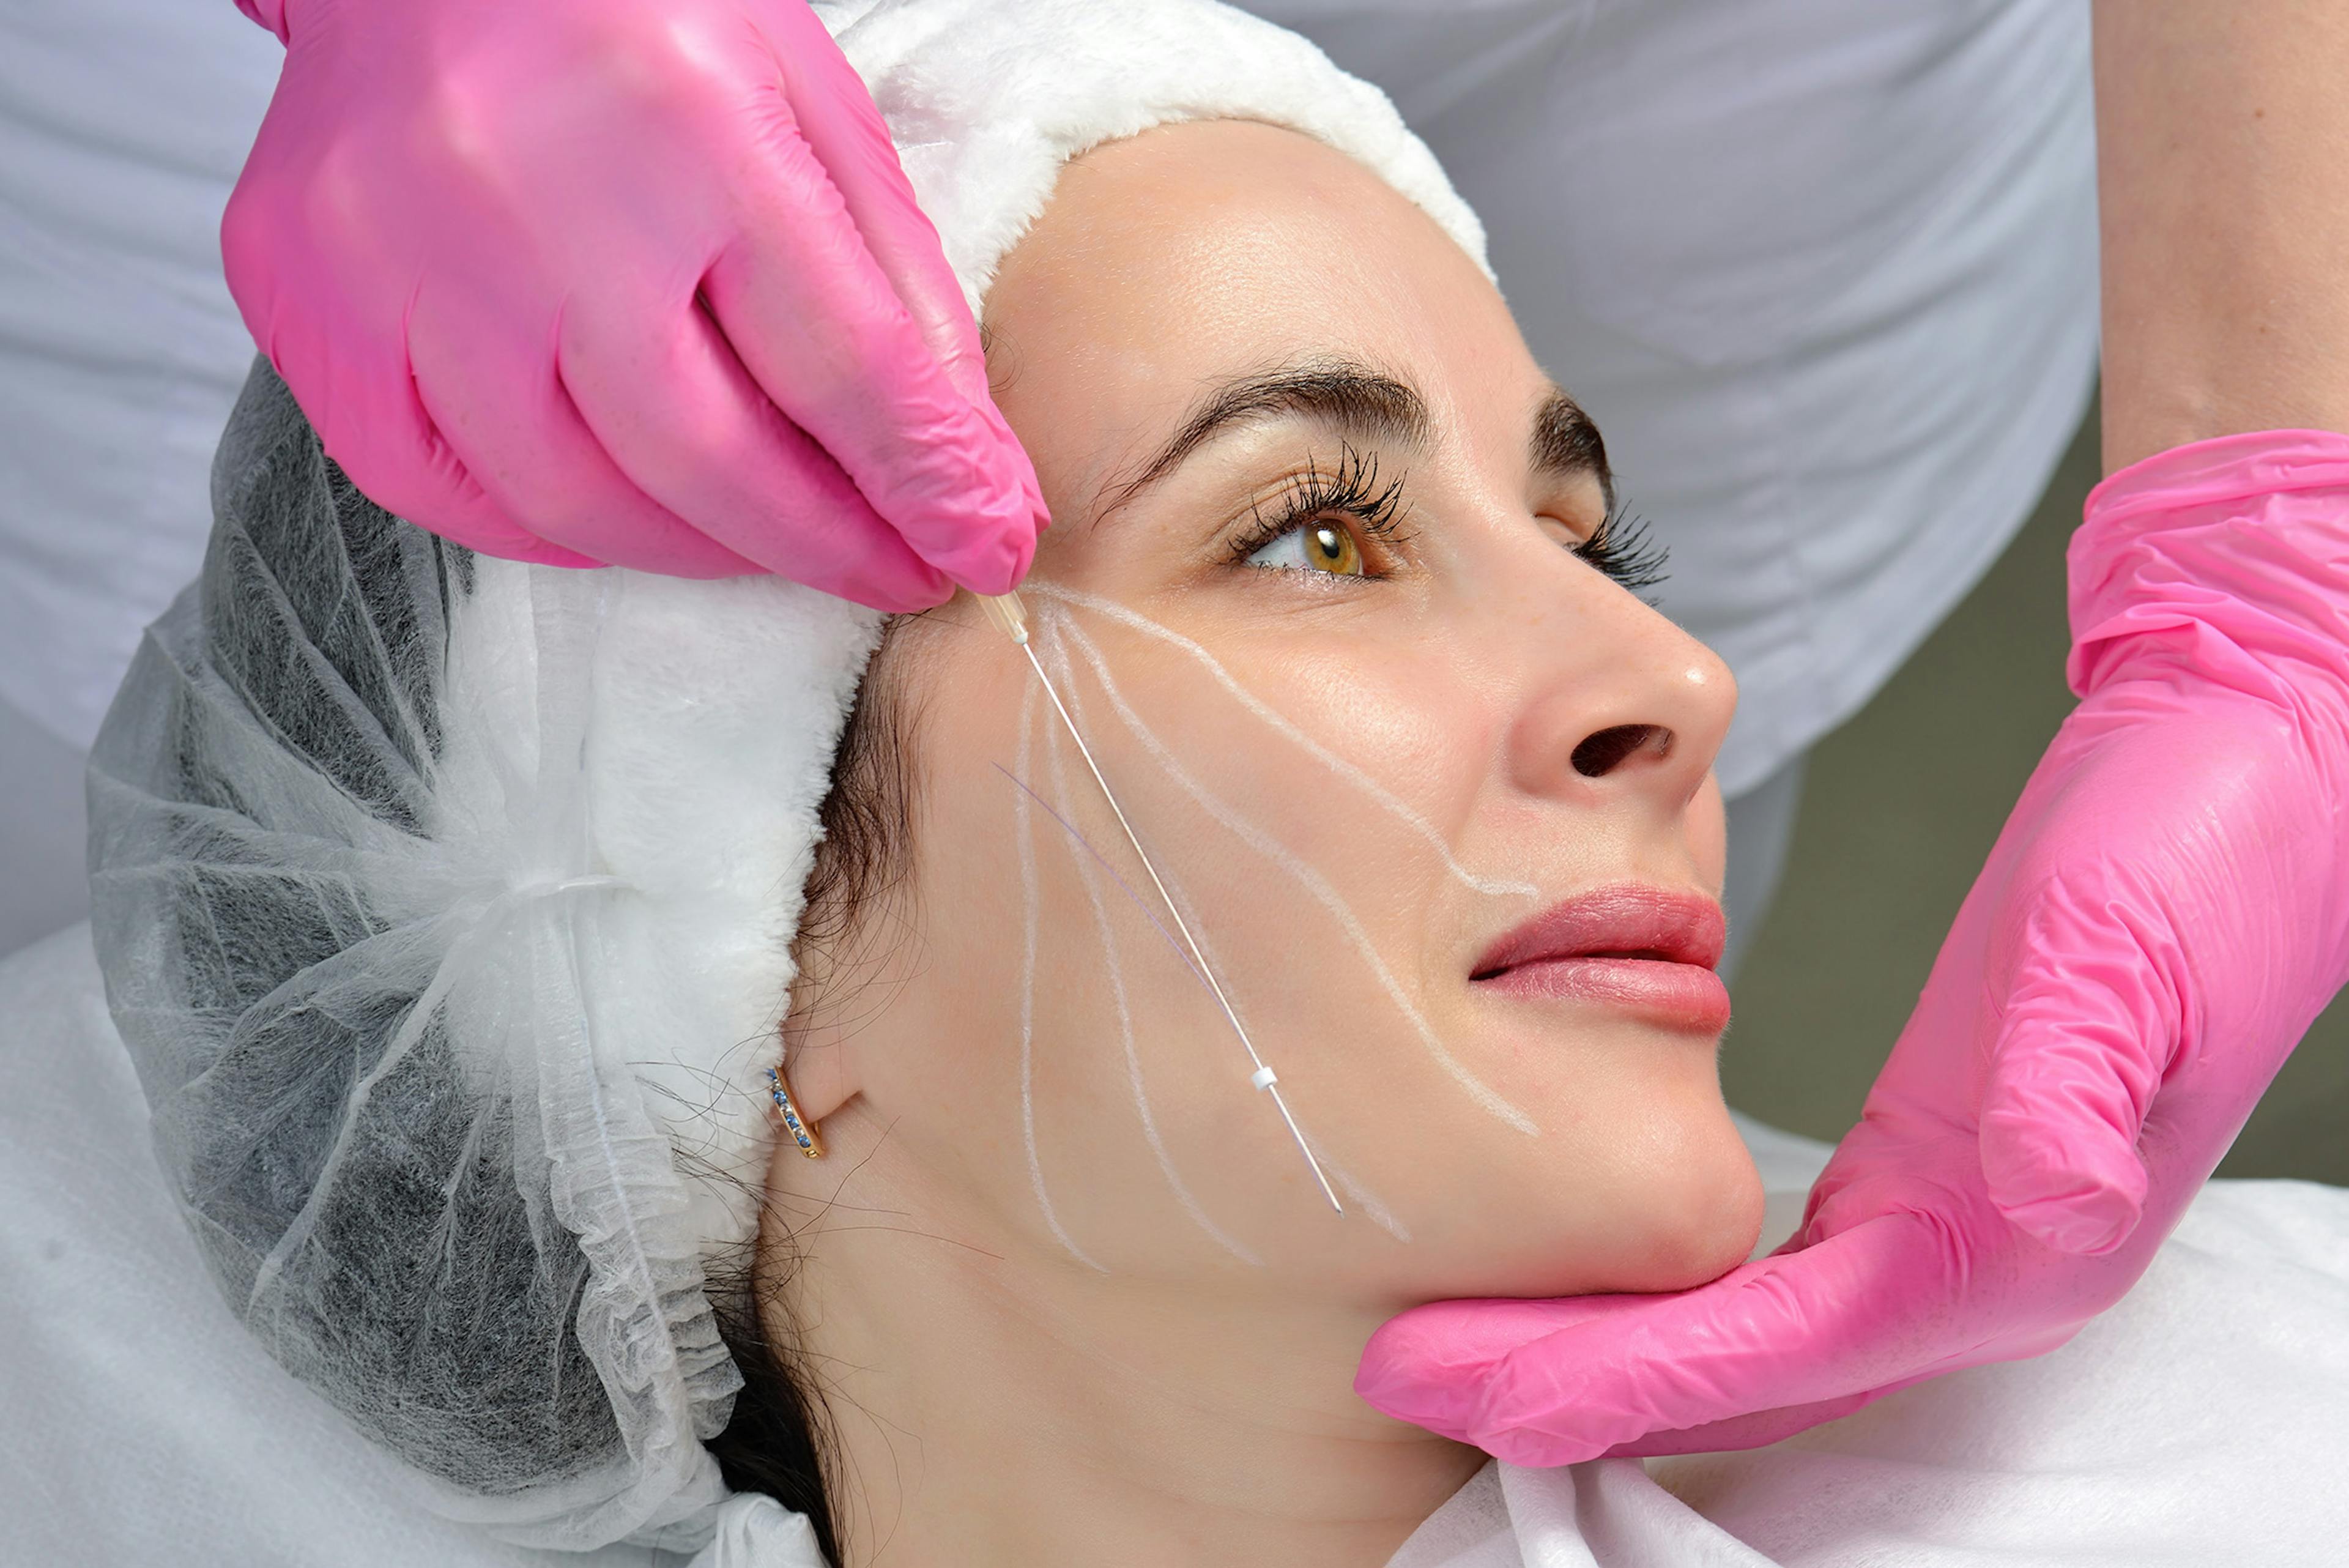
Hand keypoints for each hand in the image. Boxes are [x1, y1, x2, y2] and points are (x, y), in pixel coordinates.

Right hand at [225, 0, 1042, 608]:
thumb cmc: (628, 12)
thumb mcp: (806, 104)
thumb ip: (894, 291)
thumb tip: (969, 479)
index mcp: (682, 118)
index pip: (839, 362)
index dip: (925, 485)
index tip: (976, 550)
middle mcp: (523, 189)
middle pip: (700, 456)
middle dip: (817, 545)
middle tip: (884, 573)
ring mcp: (392, 249)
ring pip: (570, 498)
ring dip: (695, 550)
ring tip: (761, 543)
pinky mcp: (301, 292)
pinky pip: (434, 488)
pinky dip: (546, 527)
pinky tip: (617, 511)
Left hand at [1355, 432, 2348, 1463]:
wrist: (2243, 768)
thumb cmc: (2197, 852)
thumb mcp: (2126, 951)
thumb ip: (2072, 1080)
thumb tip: (2037, 1195)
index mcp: (2008, 1240)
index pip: (1771, 1348)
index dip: (1611, 1376)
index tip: (1465, 1387)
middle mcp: (1971, 1259)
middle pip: (1733, 1370)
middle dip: (1565, 1384)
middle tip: (1402, 1372)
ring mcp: (1945, 1218)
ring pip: (1739, 1335)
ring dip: (1596, 1348)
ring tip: (1453, 1342)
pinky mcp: (1918, 1163)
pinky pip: (1764, 1274)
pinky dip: (1659, 1292)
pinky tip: (1578, 1280)